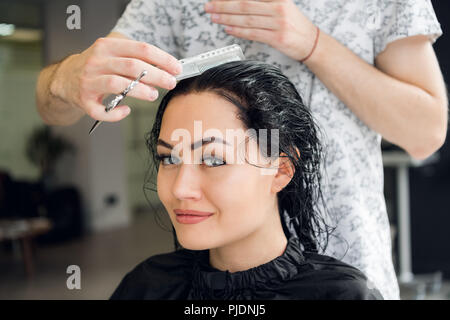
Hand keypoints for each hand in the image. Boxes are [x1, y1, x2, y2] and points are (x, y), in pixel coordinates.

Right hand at [50, 36, 181, 121]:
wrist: (65, 79)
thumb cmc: (97, 68)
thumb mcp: (113, 54)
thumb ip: (135, 58)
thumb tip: (166, 69)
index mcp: (108, 46)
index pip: (140, 49)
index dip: (161, 59)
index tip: (176, 68)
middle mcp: (97, 61)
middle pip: (132, 66)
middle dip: (156, 76)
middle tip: (170, 83)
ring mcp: (89, 81)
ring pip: (117, 84)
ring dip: (139, 91)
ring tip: (153, 95)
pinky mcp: (84, 100)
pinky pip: (102, 110)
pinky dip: (115, 113)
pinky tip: (126, 110)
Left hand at [204, 0, 316, 60]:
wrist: (311, 42)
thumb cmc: (293, 24)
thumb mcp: (281, 5)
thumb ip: (262, 3)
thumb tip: (237, 3)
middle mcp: (278, 8)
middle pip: (244, 5)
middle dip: (223, 5)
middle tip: (209, 6)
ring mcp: (278, 23)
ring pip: (246, 20)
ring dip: (227, 18)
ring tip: (214, 17)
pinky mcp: (277, 38)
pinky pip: (253, 34)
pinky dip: (238, 31)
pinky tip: (227, 28)